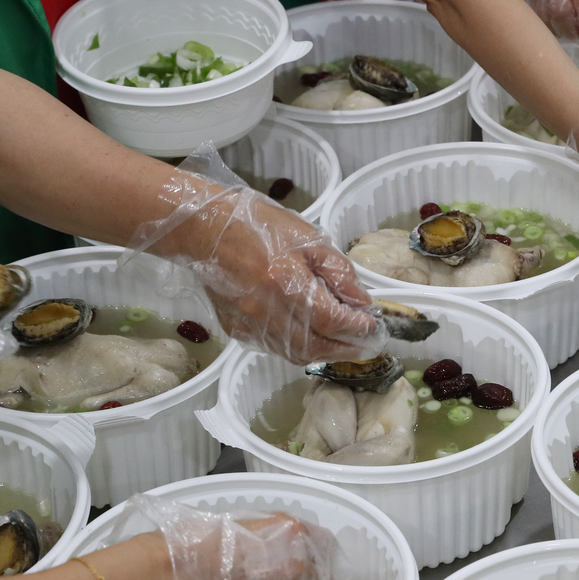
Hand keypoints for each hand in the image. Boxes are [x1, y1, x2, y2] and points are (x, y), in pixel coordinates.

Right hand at [128, 147, 382, 363]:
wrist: (204, 229)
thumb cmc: (256, 225)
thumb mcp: (308, 238)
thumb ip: (338, 272)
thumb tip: (362, 301)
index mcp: (286, 283)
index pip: (332, 320)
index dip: (357, 328)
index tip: (374, 326)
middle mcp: (266, 310)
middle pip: (316, 346)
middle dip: (346, 349)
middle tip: (366, 344)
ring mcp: (249, 324)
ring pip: (295, 354)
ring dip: (324, 353)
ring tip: (343, 344)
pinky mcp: (236, 329)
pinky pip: (274, 349)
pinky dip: (298, 348)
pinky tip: (310, 337)